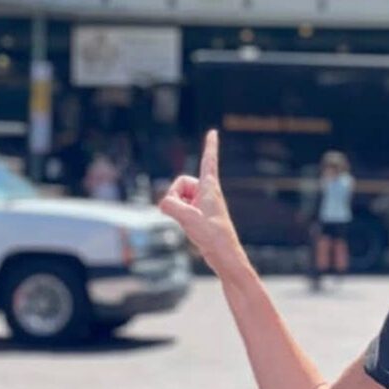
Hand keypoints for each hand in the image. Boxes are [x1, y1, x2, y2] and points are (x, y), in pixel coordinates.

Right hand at [159, 130, 243, 271]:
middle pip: (181, 182)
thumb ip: (172, 206)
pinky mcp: (199, 215)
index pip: (208, 161)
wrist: (225, 256)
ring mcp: (203, 204)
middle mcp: (208, 193)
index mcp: (210, 188)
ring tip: (187, 222)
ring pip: (178, 196)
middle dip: (174, 194)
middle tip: (181, 212)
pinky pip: (181, 207)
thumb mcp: (189, 219)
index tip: (214, 132)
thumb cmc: (213, 237)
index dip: (210, 146)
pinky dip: (178, 214)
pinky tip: (187, 226)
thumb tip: (163, 203)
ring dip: (175, 207)